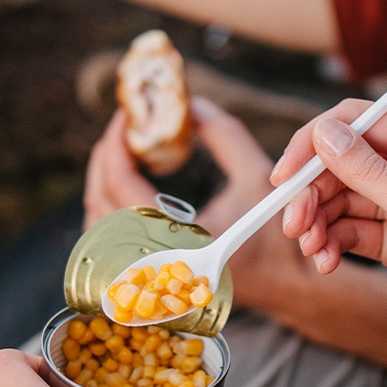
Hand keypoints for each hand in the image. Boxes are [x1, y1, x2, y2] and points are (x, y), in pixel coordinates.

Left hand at [83, 97, 313, 310]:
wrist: (288, 283)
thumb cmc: (278, 234)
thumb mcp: (257, 173)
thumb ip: (223, 134)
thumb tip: (191, 104)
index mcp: (181, 238)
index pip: (122, 187)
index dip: (116, 146)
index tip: (125, 117)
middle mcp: (158, 261)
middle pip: (100, 204)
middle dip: (103, 159)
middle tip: (121, 130)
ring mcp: (151, 273)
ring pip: (98, 226)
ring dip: (101, 184)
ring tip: (121, 152)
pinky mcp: (153, 276)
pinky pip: (111, 243)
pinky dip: (108, 209)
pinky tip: (125, 185)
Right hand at [273, 100, 386, 361]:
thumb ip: (371, 174)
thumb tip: (324, 133)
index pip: (355, 123)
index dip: (314, 144)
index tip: (285, 177)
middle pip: (340, 165)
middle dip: (310, 193)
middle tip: (292, 226)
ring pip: (339, 201)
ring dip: (316, 223)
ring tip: (312, 251)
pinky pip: (349, 232)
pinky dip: (331, 244)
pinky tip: (326, 264)